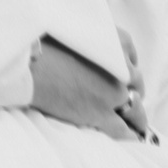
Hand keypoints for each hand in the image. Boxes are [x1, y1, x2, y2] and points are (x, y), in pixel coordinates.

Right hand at [30, 36, 147, 140]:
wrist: (30, 64)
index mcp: (116, 41)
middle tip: (131, 100)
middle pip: (136, 83)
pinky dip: (129, 135)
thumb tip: (88, 45)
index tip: (125, 73)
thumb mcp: (74, 28)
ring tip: (137, 125)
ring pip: (135, 109)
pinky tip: (131, 138)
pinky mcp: (101, 113)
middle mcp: (121, 65)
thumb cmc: (42, 43)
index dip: (128, 67)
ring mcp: (114, 91)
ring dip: (137, 117)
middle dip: (134, 92)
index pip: (130, 56)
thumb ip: (89, 38)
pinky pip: (123, 130)